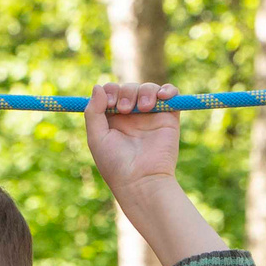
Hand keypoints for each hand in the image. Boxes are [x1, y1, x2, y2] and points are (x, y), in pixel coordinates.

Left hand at [85, 81, 181, 198]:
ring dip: (145, 91)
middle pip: (129, 87)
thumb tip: (98, 85)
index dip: (110, 91)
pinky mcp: (169, 117)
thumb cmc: (116, 164)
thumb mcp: (96, 138)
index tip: (109, 103)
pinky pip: (171, 94)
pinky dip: (168, 90)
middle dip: (126, 92)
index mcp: (113, 119)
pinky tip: (162, 96)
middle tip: (125, 110)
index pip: (111, 92)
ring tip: (144, 108)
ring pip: (148, 88)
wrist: (142, 180)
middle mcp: (132, 116)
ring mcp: (151, 115)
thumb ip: (93, 112)